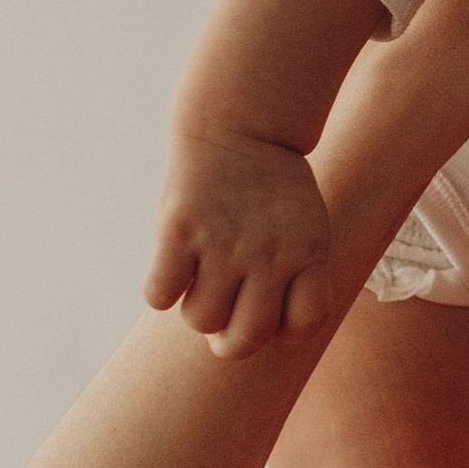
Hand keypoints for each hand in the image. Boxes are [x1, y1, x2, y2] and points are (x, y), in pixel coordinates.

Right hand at [146, 132, 333, 358]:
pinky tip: (173, 270)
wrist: (241, 126)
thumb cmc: (273, 193)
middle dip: (232, 341)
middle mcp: (268, 255)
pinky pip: (160, 294)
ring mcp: (223, 243)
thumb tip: (254, 334)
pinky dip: (162, 291)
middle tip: (224, 320)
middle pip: (247, 338)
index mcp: (308, 255)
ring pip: (201, 320)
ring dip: (197, 312)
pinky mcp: (179, 228)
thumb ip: (294, 279)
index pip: (304, 325)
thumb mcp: (306, 230)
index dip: (283, 330)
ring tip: (200, 285)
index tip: (270, 312)